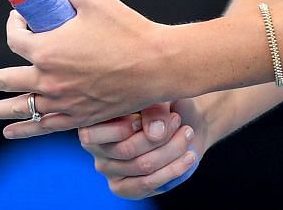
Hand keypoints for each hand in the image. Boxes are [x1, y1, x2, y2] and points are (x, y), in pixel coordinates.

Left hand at [0, 0, 179, 134]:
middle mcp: (48, 79)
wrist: (156, 65)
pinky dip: (23, 130)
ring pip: (18, 108)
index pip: (15, 39)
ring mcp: (62, 102)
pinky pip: (42, 126)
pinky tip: (9, 132)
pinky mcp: (77, 116)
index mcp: (47, 49)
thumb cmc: (126, 28)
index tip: (21, 19)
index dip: (14, 25)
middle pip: (3, 81)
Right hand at [77, 100, 205, 199]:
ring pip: (142, 166)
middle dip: (159, 136)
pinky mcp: (124, 188)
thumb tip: (155, 133)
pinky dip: (173, 170)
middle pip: (126, 150)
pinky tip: (188, 156)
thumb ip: (155, 107)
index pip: (95, 132)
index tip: (152, 109)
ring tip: (187, 133)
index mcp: (94, 119)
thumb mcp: (161, 95)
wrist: (182, 120)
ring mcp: (108, 169)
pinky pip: (147, 184)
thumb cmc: (164, 102)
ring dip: (172, 150)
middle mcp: (96, 146)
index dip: (125, 125)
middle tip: (178, 120)